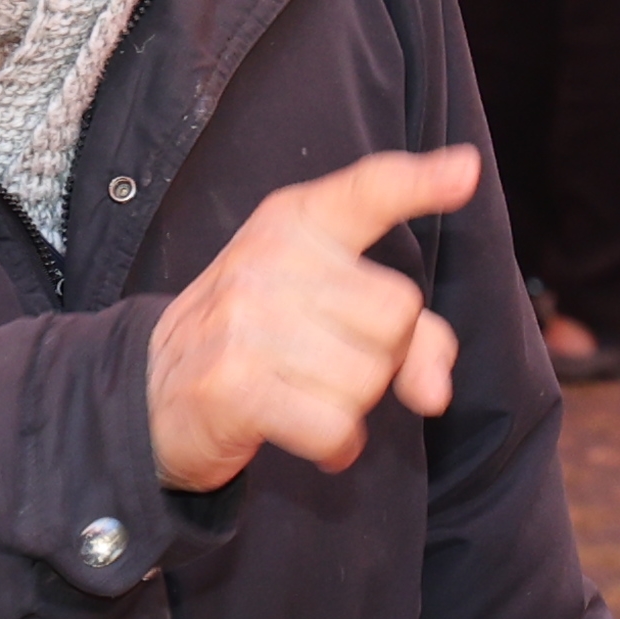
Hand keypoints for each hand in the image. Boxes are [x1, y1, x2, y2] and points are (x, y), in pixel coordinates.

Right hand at [147, 148, 478, 492]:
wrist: (153, 391)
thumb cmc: (257, 340)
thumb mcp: (324, 305)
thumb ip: (407, 332)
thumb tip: (435, 393)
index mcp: (295, 222)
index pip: (368, 191)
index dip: (420, 182)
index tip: (465, 172)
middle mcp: (270, 258)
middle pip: (398, 315)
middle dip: (383, 356)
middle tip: (329, 361)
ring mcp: (246, 319)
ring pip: (369, 378)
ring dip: (352, 407)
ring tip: (305, 395)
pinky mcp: (234, 384)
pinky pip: (335, 426)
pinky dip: (335, 446)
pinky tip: (308, 435)